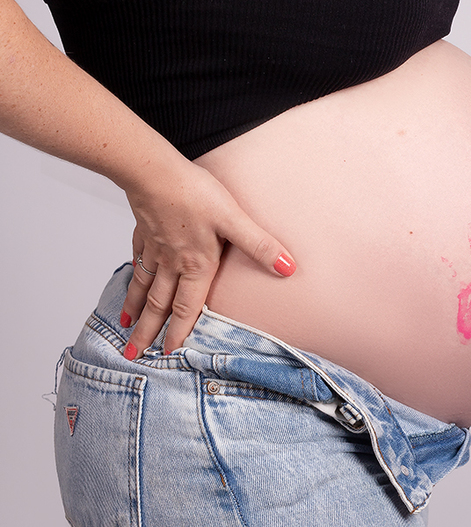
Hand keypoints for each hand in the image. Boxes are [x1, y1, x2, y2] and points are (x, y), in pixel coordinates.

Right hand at [119, 158, 295, 357]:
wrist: (153, 171)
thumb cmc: (194, 193)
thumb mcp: (234, 219)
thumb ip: (260, 246)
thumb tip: (289, 268)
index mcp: (195, 264)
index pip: (187, 307)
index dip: (179, 332)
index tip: (168, 354)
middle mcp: (171, 263)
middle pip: (158, 304)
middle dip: (148, 332)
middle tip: (135, 354)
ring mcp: (154, 249)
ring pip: (143, 286)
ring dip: (135, 309)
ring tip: (126, 328)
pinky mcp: (143, 232)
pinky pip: (136, 263)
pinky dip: (132, 278)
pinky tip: (131, 284)